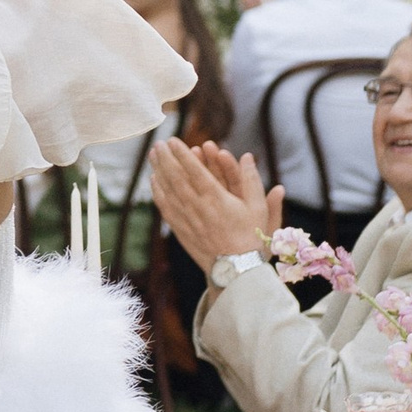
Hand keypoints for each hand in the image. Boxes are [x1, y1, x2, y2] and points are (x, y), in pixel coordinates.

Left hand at [148, 133, 278, 270]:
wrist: (236, 270)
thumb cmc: (251, 238)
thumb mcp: (258, 208)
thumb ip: (252, 180)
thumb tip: (248, 156)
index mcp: (216, 199)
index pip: (194, 171)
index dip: (182, 154)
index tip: (173, 141)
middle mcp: (197, 207)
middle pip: (176, 178)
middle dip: (166, 158)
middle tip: (158, 143)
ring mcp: (187, 219)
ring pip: (168, 191)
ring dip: (159, 171)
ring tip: (153, 155)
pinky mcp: (180, 230)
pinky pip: (165, 207)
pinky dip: (158, 192)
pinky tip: (154, 180)